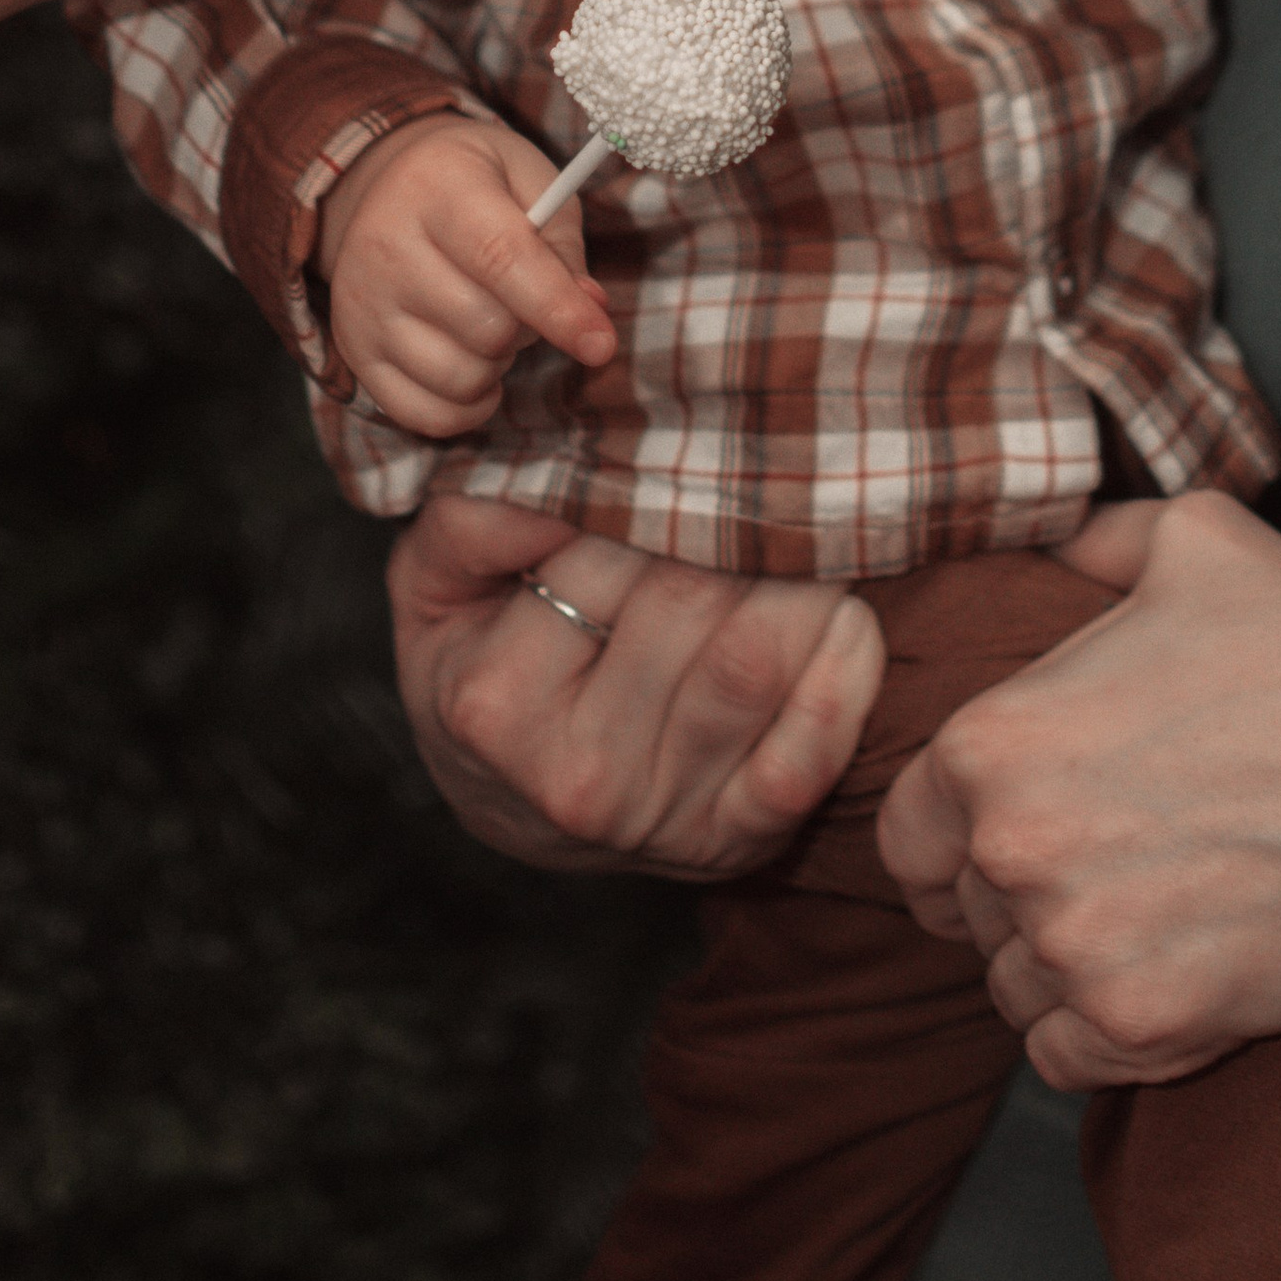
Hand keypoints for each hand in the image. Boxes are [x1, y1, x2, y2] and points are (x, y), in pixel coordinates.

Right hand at [318, 115, 614, 435]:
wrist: (386, 185)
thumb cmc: (475, 183)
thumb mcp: (530, 181)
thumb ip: (564, 244)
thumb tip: (589, 312)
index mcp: (437, 187)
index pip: (501, 258)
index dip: (557, 308)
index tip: (601, 345)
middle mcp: (385, 245)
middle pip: (487, 328)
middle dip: (528, 327)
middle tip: (520, 297)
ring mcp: (363, 305)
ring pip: (461, 377)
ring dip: (497, 365)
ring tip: (488, 322)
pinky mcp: (355, 352)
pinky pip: (429, 415)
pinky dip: (468, 405)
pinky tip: (472, 364)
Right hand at [389, 494, 885, 880]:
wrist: (513, 806)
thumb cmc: (481, 664)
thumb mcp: (434, 590)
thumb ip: (469, 521)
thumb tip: (555, 463)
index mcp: (496, 702)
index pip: (597, 560)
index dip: (650, 487)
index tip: (683, 439)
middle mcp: (578, 775)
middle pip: (690, 604)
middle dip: (735, 521)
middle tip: (765, 466)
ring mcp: (662, 819)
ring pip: (758, 665)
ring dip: (800, 582)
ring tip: (808, 527)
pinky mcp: (735, 841)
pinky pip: (810, 754)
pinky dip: (844, 674)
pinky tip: (845, 616)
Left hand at [877, 492, 1280, 1092]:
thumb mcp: (1191, 539)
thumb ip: (1096, 538)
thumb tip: (1056, 533)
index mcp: (990, 741)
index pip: (910, 831)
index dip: (954, 839)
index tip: (1014, 836)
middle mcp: (1011, 850)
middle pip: (966, 914)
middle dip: (1019, 899)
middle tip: (1108, 871)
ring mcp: (1076, 947)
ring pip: (1015, 991)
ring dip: (1062, 970)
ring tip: (1147, 921)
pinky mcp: (1147, 1025)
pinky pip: (1066, 1061)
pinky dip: (1100, 1036)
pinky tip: (1159, 984)